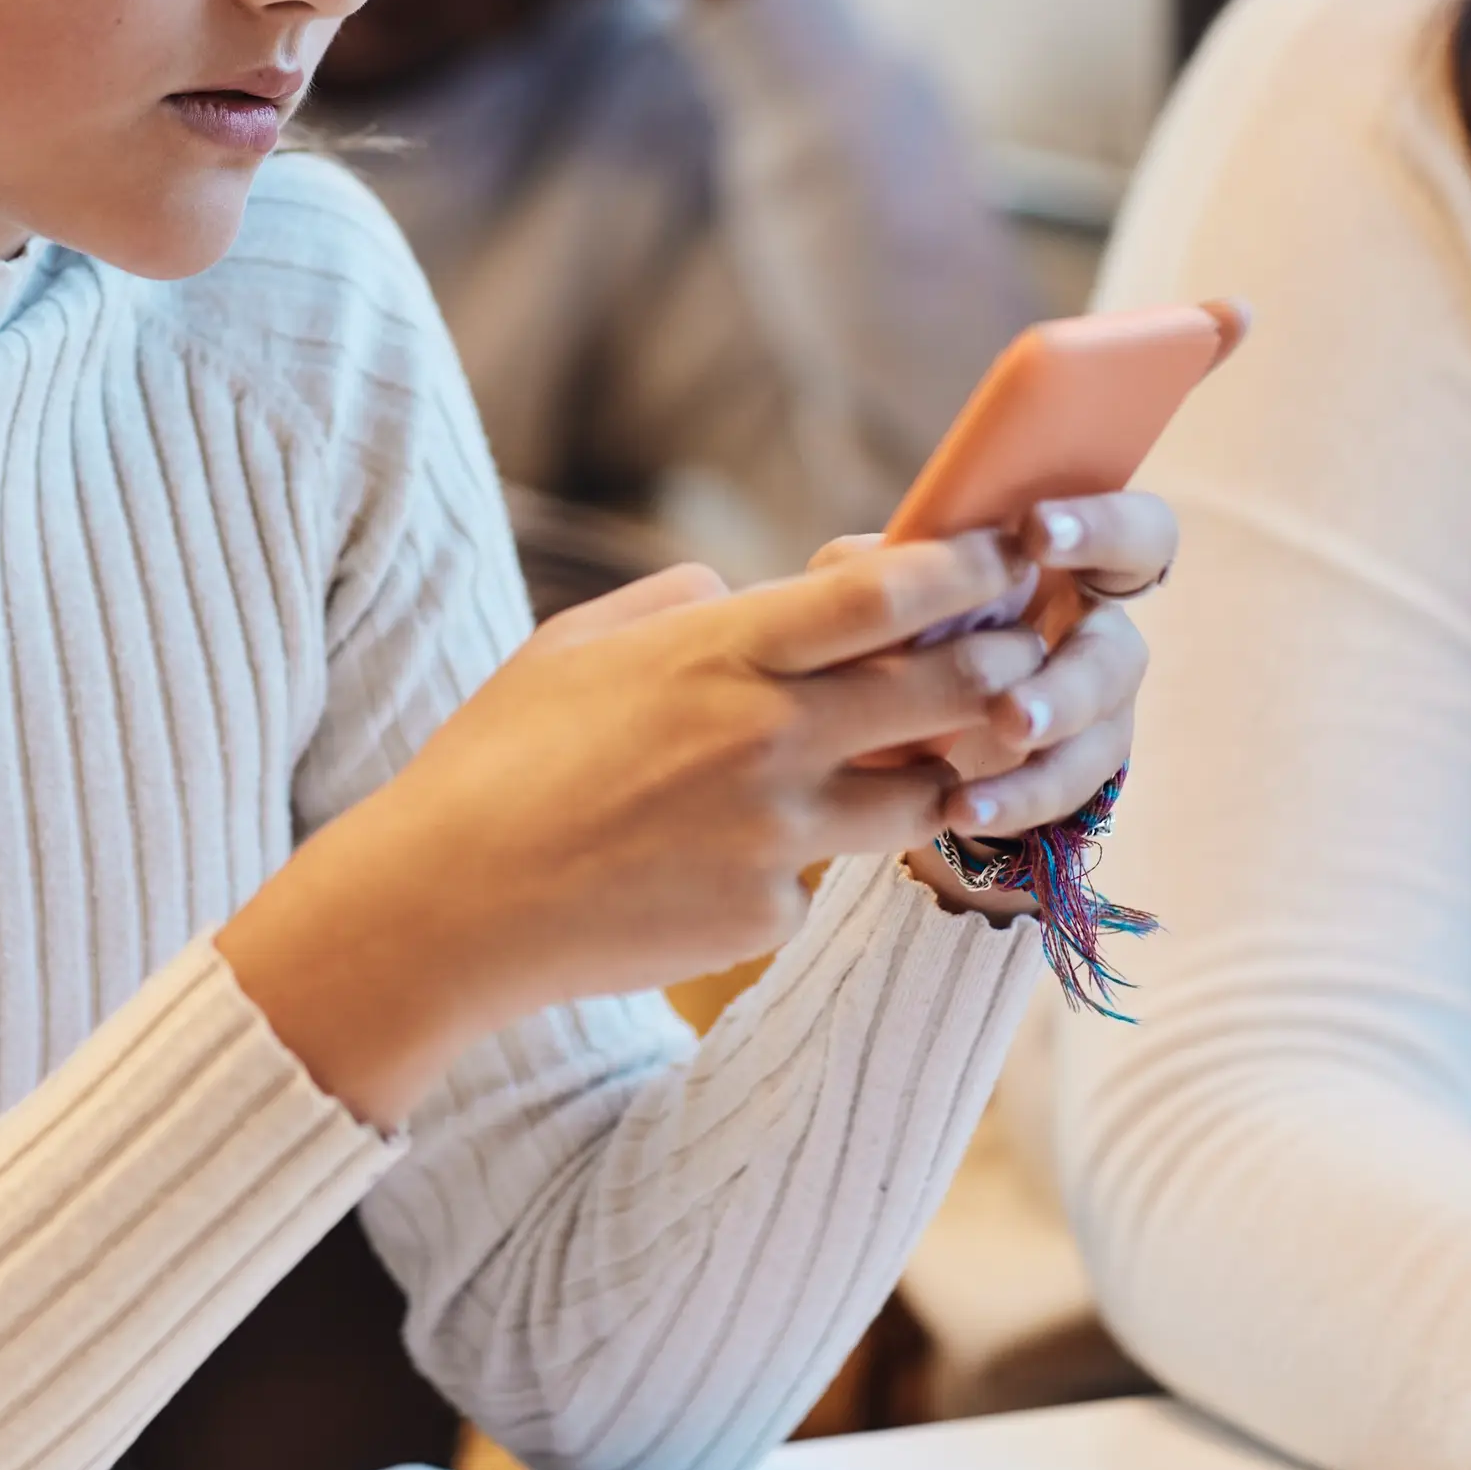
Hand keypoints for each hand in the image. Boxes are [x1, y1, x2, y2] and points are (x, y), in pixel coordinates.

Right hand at [216, 531, 1031, 1126]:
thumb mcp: (578, 643)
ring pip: (921, 796)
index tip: (1005, 555)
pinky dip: (803, 861)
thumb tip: (748, 596)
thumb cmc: (498, 756)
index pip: (886, 595)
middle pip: (947, 690)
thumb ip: (682, 606)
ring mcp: (774, 834)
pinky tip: (733, 856)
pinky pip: (819, 877)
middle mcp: (765, 737)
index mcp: (719, 651)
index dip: (967, 568)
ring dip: (940, 773)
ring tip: (930, 759)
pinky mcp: (765, 914)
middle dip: (1004, 666)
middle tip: (1024, 655)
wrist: (446, 903)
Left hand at [834, 488, 1176, 906]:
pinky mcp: (1081, 767)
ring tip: (991, 752)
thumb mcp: (901, 584)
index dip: (1099, 527)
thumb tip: (880, 566)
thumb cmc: (917, 617)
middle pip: (1123, 650)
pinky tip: (961, 809)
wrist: (910, 710)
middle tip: (1010, 709)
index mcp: (1074, 566)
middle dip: (1071, 681)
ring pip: (1096, 727)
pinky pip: (1063, 788)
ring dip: (1043, 743)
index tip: (1035, 534)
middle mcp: (1099, 631)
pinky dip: (1015, 799)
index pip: (1130, 531)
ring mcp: (1099, 705)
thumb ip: (901, 568)